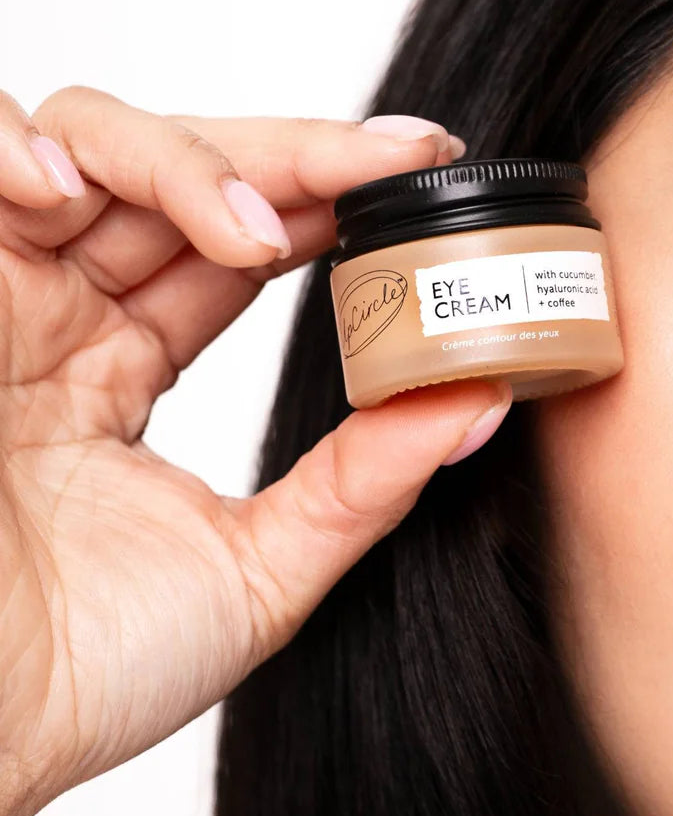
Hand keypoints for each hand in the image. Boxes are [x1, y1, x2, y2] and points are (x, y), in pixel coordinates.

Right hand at [0, 86, 512, 815]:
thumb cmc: (82, 672)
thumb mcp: (259, 568)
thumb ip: (364, 481)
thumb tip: (484, 400)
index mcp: (123, 366)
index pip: (237, 243)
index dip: (326, 200)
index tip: (423, 180)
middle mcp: (63, 317)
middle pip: (183, 173)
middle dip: (295, 159)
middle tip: (396, 165)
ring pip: (89, 142)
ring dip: (186, 159)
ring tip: (258, 229)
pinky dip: (15, 147)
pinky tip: (72, 191)